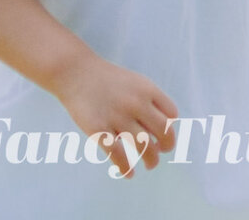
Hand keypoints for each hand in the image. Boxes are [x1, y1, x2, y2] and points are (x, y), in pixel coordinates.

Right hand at [55, 55, 178, 177]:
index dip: (170, 126)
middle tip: (163, 152)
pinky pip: (117, 155)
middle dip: (167, 146)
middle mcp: (137, 104)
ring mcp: (118, 117)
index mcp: (148, 90)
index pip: (172, 114)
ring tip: (151, 165)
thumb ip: (150, 100)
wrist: (76, 73)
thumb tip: (165, 124)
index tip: (163, 133)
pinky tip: (129, 174)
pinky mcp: (98, 130)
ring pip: (144, 146)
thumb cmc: (108, 80)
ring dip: (152, 160)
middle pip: (164, 132)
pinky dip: (126, 168)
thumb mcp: (136, 82)